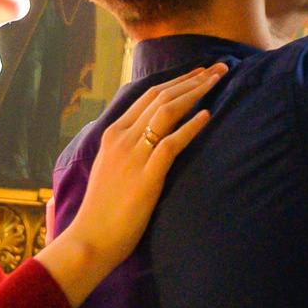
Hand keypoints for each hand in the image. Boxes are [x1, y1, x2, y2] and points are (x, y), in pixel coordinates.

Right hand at [36, 65, 221, 307]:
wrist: (90, 238)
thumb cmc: (102, 208)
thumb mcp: (109, 166)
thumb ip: (125, 146)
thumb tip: (147, 133)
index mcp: (112, 134)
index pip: (148, 95)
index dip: (176, 80)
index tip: (198, 72)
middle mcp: (122, 138)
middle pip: (162, 97)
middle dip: (192, 79)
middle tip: (217, 68)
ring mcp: (133, 156)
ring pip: (167, 112)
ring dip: (195, 93)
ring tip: (217, 82)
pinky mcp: (147, 176)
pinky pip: (172, 143)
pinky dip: (191, 126)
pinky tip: (208, 116)